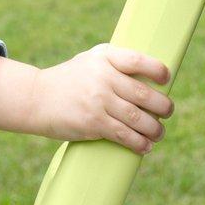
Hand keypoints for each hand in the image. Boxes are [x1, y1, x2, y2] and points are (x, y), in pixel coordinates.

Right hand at [32, 44, 173, 155]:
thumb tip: (151, 77)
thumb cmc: (69, 79)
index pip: (137, 60)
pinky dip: (139, 143)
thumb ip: (116, 62)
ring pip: (137, 118)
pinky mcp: (93, 123)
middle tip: (168, 112)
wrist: (37, 98)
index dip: (157, 70)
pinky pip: (124, 135)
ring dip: (154, 129)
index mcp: (104, 58)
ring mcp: (98, 101)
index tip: (166, 79)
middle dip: (163, 106)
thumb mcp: (90, 60)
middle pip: (144, 94)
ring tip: (159, 133)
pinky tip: (145, 146)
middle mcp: (103, 77)